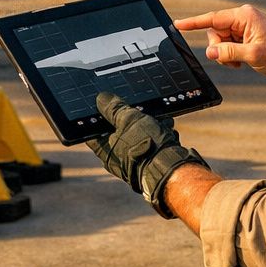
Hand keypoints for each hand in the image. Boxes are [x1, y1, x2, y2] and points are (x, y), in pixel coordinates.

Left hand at [87, 93, 207, 217]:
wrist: (171, 168)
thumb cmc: (145, 145)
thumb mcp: (128, 119)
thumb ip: (114, 108)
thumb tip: (101, 98)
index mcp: (105, 150)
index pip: (94, 130)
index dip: (98, 115)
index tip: (104, 104)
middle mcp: (117, 159)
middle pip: (119, 130)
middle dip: (132, 118)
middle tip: (139, 109)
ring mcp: (134, 161)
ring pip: (138, 136)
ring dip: (149, 125)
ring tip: (160, 119)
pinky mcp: (150, 163)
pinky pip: (151, 144)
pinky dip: (159, 135)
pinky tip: (167, 128)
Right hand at [174, 5, 265, 77]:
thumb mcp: (253, 55)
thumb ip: (229, 53)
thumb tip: (210, 52)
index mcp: (244, 16)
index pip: (213, 18)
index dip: (194, 22)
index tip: (178, 24)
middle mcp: (243, 18)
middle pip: (215, 32)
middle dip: (219, 49)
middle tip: (233, 61)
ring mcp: (245, 26)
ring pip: (221, 40)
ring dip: (227, 54)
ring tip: (241, 62)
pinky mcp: (247, 35)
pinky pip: (230, 44)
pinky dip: (232, 55)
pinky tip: (243, 61)